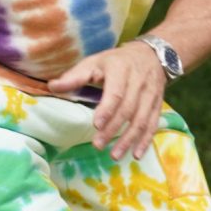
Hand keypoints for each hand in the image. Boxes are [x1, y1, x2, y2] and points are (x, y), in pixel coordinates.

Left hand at [47, 42, 167, 160]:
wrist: (152, 55)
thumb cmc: (116, 61)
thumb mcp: (95, 62)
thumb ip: (75, 76)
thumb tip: (52, 86)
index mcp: (121, 69)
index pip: (116, 92)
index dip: (107, 109)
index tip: (96, 125)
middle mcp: (138, 82)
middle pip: (128, 109)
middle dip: (113, 129)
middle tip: (98, 146)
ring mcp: (151, 94)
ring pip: (142, 119)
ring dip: (129, 139)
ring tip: (115, 155)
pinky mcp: (158, 104)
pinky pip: (153, 124)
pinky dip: (145, 141)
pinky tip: (136, 154)